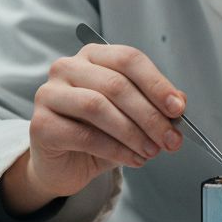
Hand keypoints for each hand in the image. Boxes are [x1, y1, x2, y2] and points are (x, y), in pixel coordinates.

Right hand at [2, 42, 186, 214]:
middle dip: (150, 115)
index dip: (157, 84)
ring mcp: (50, 94)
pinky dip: (115, 149)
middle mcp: (67, 68)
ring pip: (98, 107)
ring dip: (133, 133)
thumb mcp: (132, 115)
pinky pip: (84, 135)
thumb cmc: (98, 133)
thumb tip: (180, 103)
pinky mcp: (41, 124)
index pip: (128, 59)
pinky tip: (132, 159)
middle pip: (116, 84)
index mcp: (93, 56)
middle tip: (170, 139)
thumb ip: (154, 104)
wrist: (64, 164)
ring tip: (151, 151)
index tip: (178, 108)